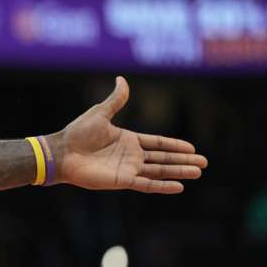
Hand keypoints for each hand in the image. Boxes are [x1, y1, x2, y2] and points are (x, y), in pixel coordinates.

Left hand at [52, 76, 206, 192]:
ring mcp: (127, 169)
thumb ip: (116, 100)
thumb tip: (122, 79)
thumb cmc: (77, 133)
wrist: (62, 152)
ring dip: (179, 172)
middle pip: (163, 158)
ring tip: (198, 173)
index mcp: (128, 140)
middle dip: (183, 161)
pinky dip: (162, 186)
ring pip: (159, 171)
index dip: (175, 145)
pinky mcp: (122, 180)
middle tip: (204, 163)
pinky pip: (147, 184)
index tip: (193, 148)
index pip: (158, 143)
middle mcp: (130, 156)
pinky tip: (179, 187)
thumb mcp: (100, 113)